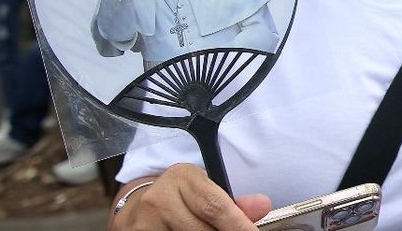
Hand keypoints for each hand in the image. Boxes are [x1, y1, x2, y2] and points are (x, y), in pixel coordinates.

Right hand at [111, 164, 270, 230]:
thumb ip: (234, 203)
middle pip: (204, 230)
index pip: (216, 206)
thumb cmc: (181, 200)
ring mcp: (146, 222)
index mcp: (183, 177)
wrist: (138, 209)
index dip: (238, 225)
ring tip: (207, 230)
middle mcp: (160, 198)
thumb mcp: (204, 192)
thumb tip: (262, 205)